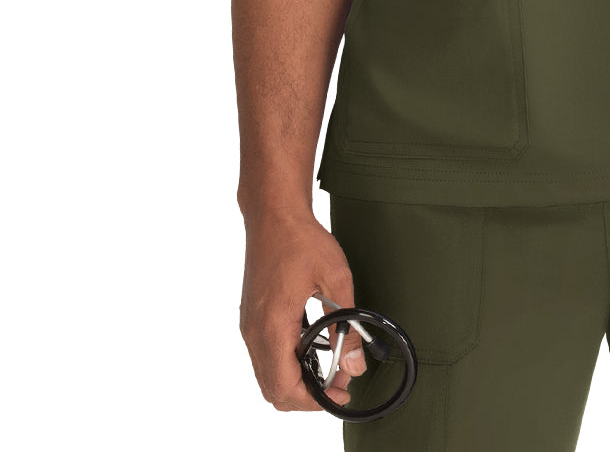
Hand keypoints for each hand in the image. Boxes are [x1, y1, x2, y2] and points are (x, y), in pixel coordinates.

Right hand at [239, 210, 367, 411]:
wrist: (273, 214)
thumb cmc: (301, 240)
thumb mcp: (335, 279)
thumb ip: (346, 326)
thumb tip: (355, 365)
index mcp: (272, 325)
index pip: (285, 386)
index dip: (314, 401)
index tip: (342, 394)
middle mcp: (254, 332)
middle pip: (273, 390)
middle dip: (307, 397)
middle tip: (339, 384)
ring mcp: (249, 326)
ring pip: (267, 376)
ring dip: (296, 383)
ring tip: (329, 370)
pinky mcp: (251, 318)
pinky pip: (265, 358)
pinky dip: (286, 366)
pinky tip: (312, 351)